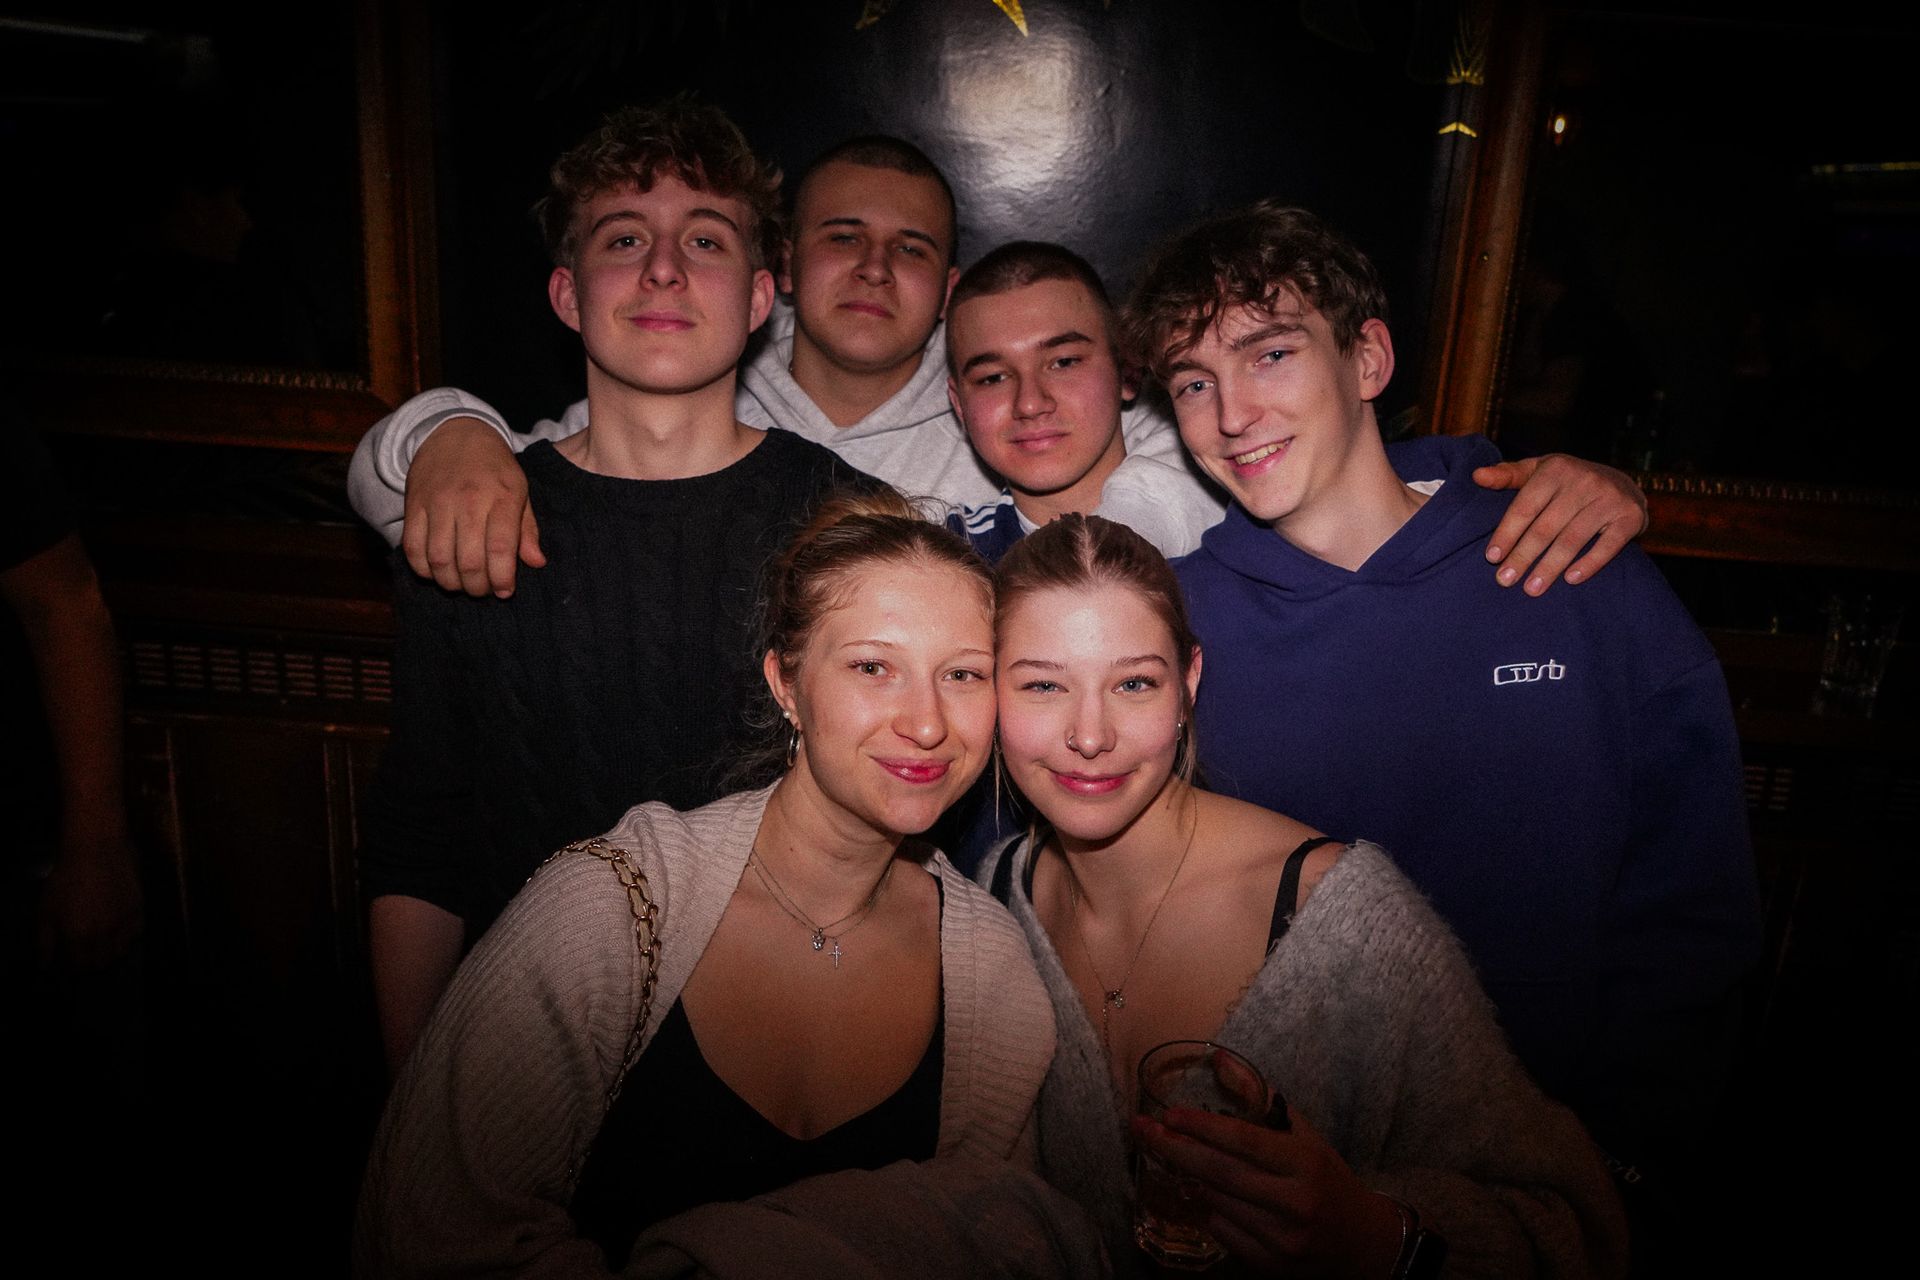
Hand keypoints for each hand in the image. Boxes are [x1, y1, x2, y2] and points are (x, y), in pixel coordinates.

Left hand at [37, 836, 142, 971]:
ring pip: (120, 952)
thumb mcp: (46, 908)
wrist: (98, 850)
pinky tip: (117, 932)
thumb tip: (46, 965)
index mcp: (77, 936)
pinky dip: (126, 939)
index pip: (78, 966)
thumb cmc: (66, 877)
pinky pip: (135, 936)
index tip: (67, 964)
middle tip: (83, 957)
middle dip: (90, 965)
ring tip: (101, 947)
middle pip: (100, 963)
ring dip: (110, 954)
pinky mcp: (138, 912)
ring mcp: (123, 924)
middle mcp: (103, 935)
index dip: (72, 969)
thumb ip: (45, 940)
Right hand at [402, 418, 544, 596]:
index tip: (505, 591)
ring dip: (451, 583)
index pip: (501, 548)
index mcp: (502, 497)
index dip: (502, 578)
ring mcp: (437, 503)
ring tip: (462, 584)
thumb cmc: (494, 468)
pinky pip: (412, 548)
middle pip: (469, 561)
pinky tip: (437, 571)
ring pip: (439, 560)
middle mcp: (468, 500)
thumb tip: (537, 563)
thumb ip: (527, 529)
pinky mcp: (414, 506)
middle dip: (477, 587)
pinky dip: (423, 569)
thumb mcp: (520, 490)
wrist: (455, 432)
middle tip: (483, 590)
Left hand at [1134, 1106, 1402, 1278]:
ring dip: (1189, 1178)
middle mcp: (1294, 1203)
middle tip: (1144, 1131)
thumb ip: (1262, 1097)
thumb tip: (1219, 1058)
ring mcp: (1282, 1239)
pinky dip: (1208, 1208)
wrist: (1362, 1243)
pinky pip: (1222, 1231)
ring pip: (1217, 1203)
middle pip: (1221, 1174)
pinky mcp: (1270, 1265)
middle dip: (1176, 1149)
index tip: (1168, 1114)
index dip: (1202, 1126)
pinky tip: (1202, 1192)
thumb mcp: (1305, 1134)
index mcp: (1306, 1163)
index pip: (1244, 1141)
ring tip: (1170, 1155)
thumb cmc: (1328, 1179)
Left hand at [1473, 453, 1647, 595]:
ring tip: (1531, 589)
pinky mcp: (1630, 516)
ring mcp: (1609, 498)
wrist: (1624, 482)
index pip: (1525, 507)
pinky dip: (1589, 563)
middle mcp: (1584, 481)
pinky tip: (1571, 580)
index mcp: (1556, 469)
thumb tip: (1477, 476)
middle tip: (1505, 580)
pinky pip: (1608, 545)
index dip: (1507, 533)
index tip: (1491, 558)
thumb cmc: (1569, 481)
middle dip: (1523, 556)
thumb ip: (1508, 475)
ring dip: (1550, 567)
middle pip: (1546, 527)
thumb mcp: (1539, 470)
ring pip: (1573, 539)